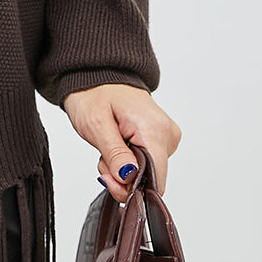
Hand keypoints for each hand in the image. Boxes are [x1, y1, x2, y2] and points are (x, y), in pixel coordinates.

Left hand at [62, 83, 180, 201]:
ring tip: (108, 144)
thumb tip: (129, 178)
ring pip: (147, 173)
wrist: (98, 74)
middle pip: (151, 179)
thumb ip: (115, 155)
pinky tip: (118, 143)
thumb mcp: (96, 125)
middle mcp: (167, 134)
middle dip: (122, 176)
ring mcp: (166, 137)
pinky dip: (128, 160)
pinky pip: (147, 163)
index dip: (130, 187)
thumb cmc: (94, 94)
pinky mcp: (161, 139)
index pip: (156, 182)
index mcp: (154, 130)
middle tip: (102, 156)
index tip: (108, 177)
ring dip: (122, 167)